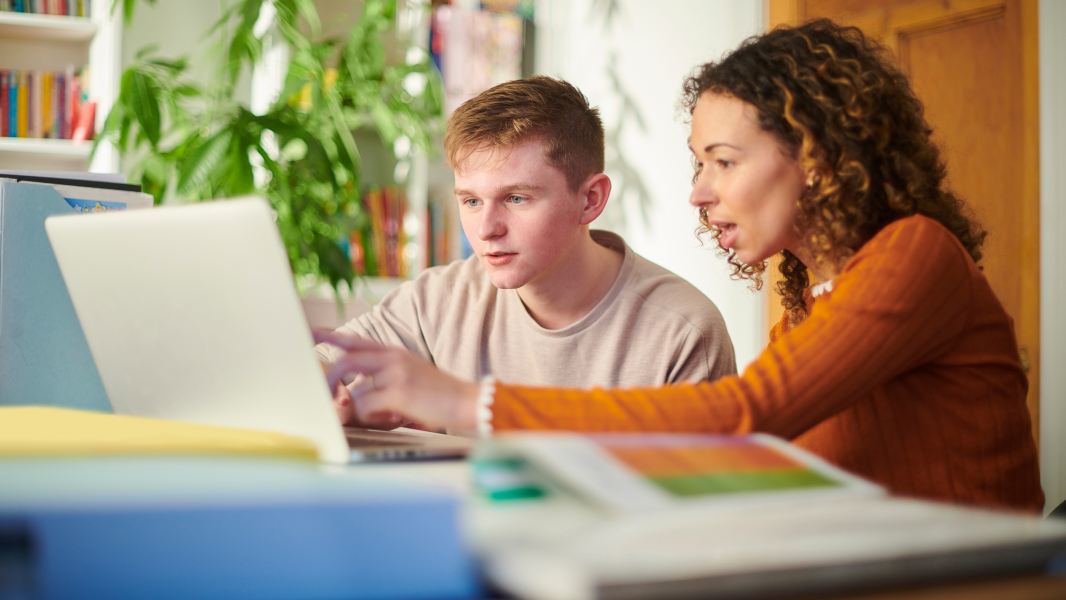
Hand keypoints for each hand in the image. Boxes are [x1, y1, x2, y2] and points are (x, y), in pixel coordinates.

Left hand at [314, 331, 481, 430]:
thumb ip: (381, 380)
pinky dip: (375, 417)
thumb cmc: (437, 396)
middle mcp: (391, 358)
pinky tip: (396, 417)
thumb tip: (351, 396)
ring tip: (385, 415)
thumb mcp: (409, 378)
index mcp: (392, 352)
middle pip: (345, 361)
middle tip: (321, 395)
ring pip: (354, 391)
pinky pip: (367, 406)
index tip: (309, 332)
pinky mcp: (398, 391)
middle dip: (328, 380)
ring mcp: (394, 373)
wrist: (468, 401)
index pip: (354, 340)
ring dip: (361, 409)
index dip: (329, 336)